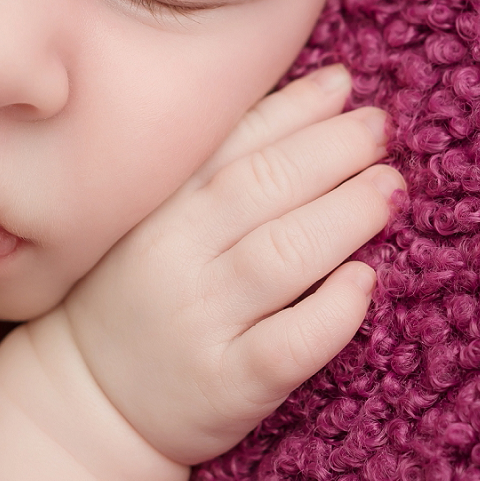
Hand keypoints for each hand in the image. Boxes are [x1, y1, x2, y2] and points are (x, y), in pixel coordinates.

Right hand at [57, 65, 403, 465]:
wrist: (90, 394)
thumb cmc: (128, 298)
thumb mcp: (146, 225)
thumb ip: (200, 179)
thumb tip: (289, 122)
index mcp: (155, 210)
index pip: (230, 145)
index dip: (292, 109)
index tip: (340, 86)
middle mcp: (173, 256)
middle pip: (260, 188)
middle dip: (330, 148)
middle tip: (378, 127)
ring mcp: (199, 321)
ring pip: (280, 256)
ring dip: (344, 215)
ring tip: (389, 189)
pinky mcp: (225, 383)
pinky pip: (286, 345)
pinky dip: (331, 310)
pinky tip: (362, 282)